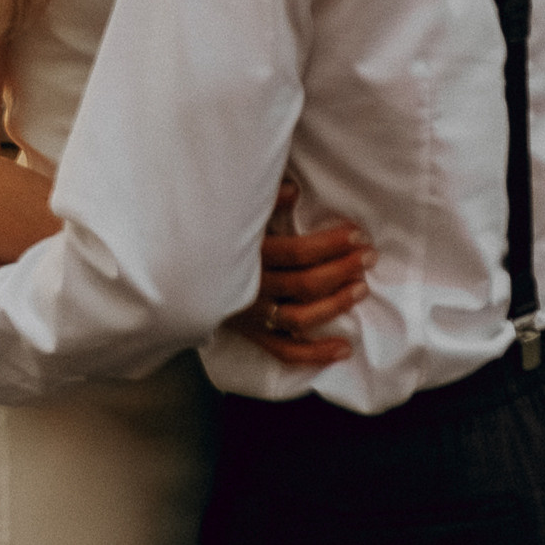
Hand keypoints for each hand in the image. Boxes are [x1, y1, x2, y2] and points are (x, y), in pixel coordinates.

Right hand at [228, 178, 373, 370]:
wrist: (176, 276)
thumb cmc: (210, 239)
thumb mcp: (231, 215)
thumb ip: (263, 203)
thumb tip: (294, 190)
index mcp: (247, 256)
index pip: (297, 253)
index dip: (330, 245)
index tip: (357, 235)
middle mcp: (251, 289)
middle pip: (305, 284)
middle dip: (342, 269)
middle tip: (368, 257)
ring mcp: (252, 316)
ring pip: (299, 317)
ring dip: (335, 305)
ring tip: (361, 289)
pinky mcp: (251, 335)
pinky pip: (284, 351)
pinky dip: (315, 354)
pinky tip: (344, 349)